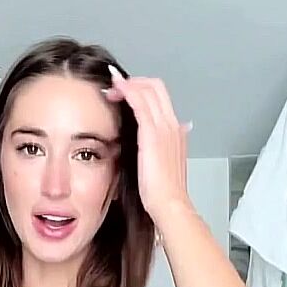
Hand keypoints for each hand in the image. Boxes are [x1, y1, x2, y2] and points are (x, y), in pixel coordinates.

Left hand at [103, 66, 192, 220]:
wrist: (170, 203)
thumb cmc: (164, 191)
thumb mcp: (167, 164)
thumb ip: (167, 147)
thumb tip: (173, 135)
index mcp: (175, 131)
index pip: (160, 98)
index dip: (141, 90)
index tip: (123, 95)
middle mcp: (172, 124)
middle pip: (155, 87)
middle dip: (133, 83)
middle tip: (114, 90)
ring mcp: (164, 127)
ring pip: (148, 90)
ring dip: (127, 85)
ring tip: (111, 90)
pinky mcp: (152, 133)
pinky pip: (140, 102)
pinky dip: (127, 91)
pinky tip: (115, 92)